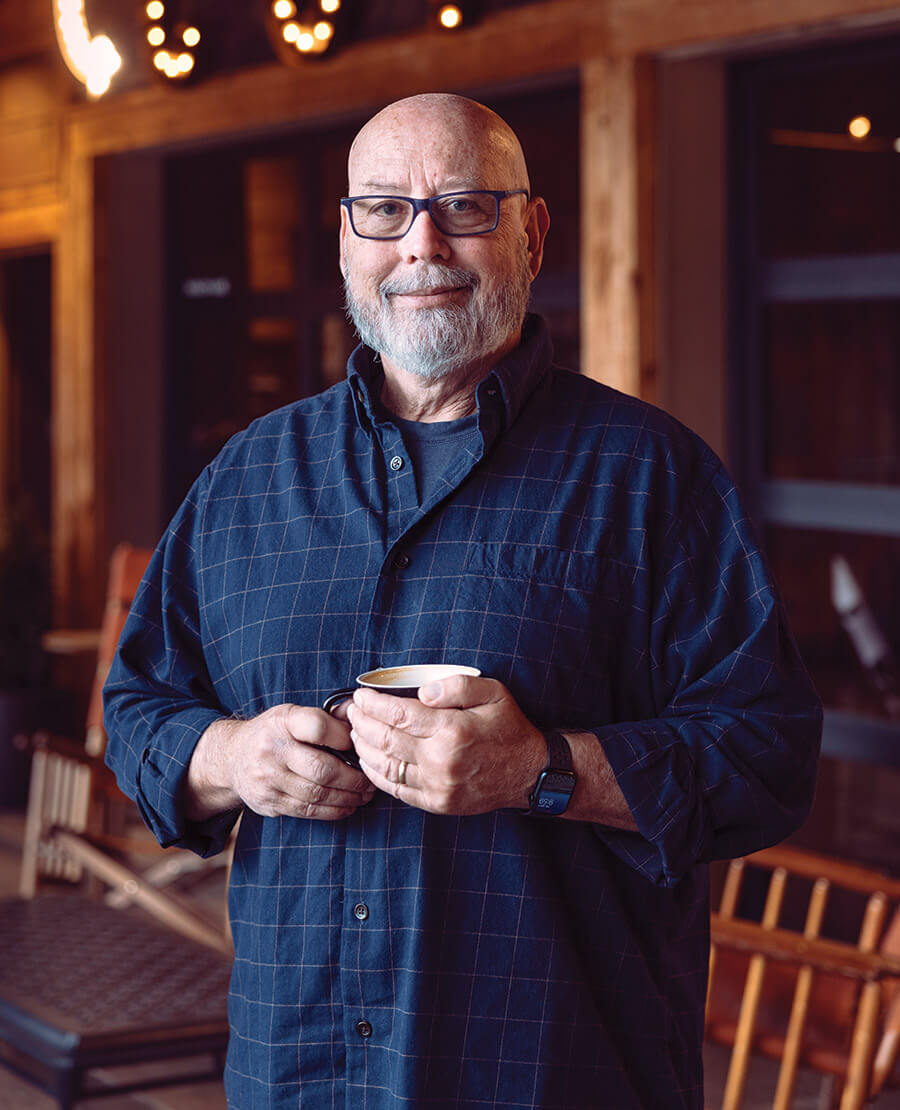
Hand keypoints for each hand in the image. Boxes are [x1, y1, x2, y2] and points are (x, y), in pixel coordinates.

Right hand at [187, 703, 373, 820]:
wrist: (231, 758)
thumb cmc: (273, 733)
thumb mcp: (291, 715)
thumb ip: (324, 719)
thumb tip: (361, 721)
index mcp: (281, 721)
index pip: (317, 727)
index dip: (344, 737)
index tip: (359, 744)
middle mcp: (271, 750)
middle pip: (322, 769)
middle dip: (354, 778)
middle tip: (370, 781)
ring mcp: (268, 779)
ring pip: (317, 794)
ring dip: (348, 798)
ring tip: (365, 795)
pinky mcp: (269, 802)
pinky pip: (307, 811)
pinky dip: (333, 811)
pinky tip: (347, 806)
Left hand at [346, 676, 545, 814]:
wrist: (530, 773)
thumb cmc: (509, 728)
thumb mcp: (493, 692)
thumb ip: (457, 686)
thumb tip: (422, 691)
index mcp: (453, 729)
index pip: (398, 714)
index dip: (373, 704)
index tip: (361, 696)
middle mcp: (441, 760)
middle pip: (385, 739)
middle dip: (361, 723)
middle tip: (351, 711)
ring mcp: (437, 785)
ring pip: (385, 766)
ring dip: (363, 748)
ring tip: (354, 732)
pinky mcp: (437, 803)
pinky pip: (396, 789)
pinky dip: (376, 774)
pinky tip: (369, 760)